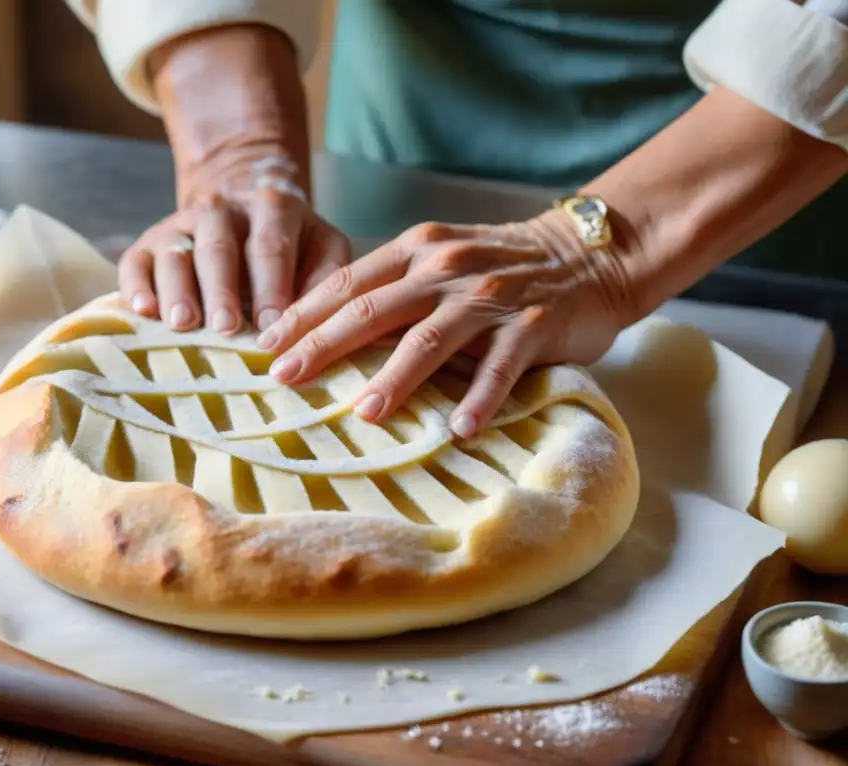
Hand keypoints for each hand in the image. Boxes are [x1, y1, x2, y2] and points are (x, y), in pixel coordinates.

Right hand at [117, 159, 349, 332]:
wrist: (240, 207)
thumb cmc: (290, 246)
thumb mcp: (320, 248)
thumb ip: (326, 278)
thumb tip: (324, 323)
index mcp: (271, 208)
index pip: (270, 247)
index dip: (271, 287)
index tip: (272, 328)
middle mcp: (221, 210)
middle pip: (219, 248)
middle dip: (222, 290)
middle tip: (226, 328)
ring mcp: (180, 225)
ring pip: (175, 254)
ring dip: (178, 290)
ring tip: (184, 325)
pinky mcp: (148, 243)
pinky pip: (135, 262)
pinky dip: (136, 286)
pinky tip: (142, 311)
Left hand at [255, 214, 634, 437]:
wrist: (585, 254)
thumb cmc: (499, 265)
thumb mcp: (440, 260)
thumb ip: (394, 288)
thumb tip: (327, 331)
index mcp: (416, 250)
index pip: (347, 282)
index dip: (303, 313)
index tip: (263, 345)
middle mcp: (447, 268)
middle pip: (374, 310)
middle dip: (324, 345)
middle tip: (285, 379)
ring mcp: (490, 296)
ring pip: (431, 339)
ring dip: (395, 378)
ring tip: (364, 413)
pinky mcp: (532, 326)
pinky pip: (501, 367)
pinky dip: (480, 399)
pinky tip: (460, 430)